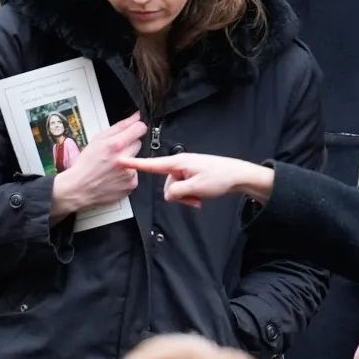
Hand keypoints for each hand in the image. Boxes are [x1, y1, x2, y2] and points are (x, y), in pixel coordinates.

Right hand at [51, 112, 146, 221]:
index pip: (140, 128)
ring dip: (128, 160)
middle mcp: (125, 159)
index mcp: (116, 145)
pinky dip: (127, 173)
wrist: (79, 189)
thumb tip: (136, 116)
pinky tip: (115, 176)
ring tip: (113, 166)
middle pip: (138, 144)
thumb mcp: (98, 140)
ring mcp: (129, 173)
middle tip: (115, 152)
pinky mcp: (131, 184)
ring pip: (136, 159)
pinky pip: (135, 173)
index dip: (136, 128)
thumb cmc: (86, 164)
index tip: (133, 131)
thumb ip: (120, 126)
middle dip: (128, 145)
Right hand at [120, 154, 274, 208]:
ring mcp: (187, 170)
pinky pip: (184, 189)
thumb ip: (175, 192)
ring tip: (200, 197)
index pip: (152, 164)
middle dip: (178, 195)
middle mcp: (180, 164)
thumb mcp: (195, 188)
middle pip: (167, 185)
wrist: (238, 176)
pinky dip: (190, 196)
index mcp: (179, 162)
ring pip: (176, 190)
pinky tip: (200, 198)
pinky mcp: (192, 175)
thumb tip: (167, 195)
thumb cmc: (219, 178)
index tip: (119, 159)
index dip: (135, 163)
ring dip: (186, 197)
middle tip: (194, 198)